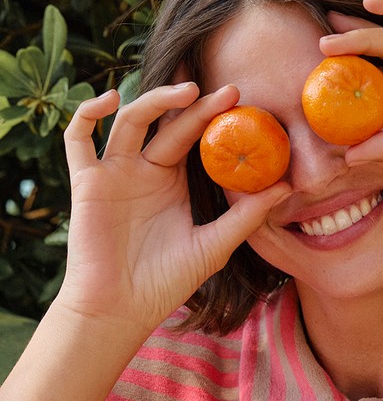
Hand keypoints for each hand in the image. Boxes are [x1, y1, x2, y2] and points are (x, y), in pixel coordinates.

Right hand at [59, 81, 287, 336]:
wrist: (122, 309)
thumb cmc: (166, 282)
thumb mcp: (214, 245)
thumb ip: (246, 216)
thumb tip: (286, 187)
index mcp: (172, 180)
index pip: (193, 136)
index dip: (212, 116)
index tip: (242, 100)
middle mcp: (143, 169)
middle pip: (167, 123)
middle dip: (195, 104)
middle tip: (229, 92)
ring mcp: (113, 172)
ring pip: (129, 121)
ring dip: (155, 100)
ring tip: (187, 92)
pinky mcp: (86, 182)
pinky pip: (77, 139)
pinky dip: (87, 113)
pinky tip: (109, 99)